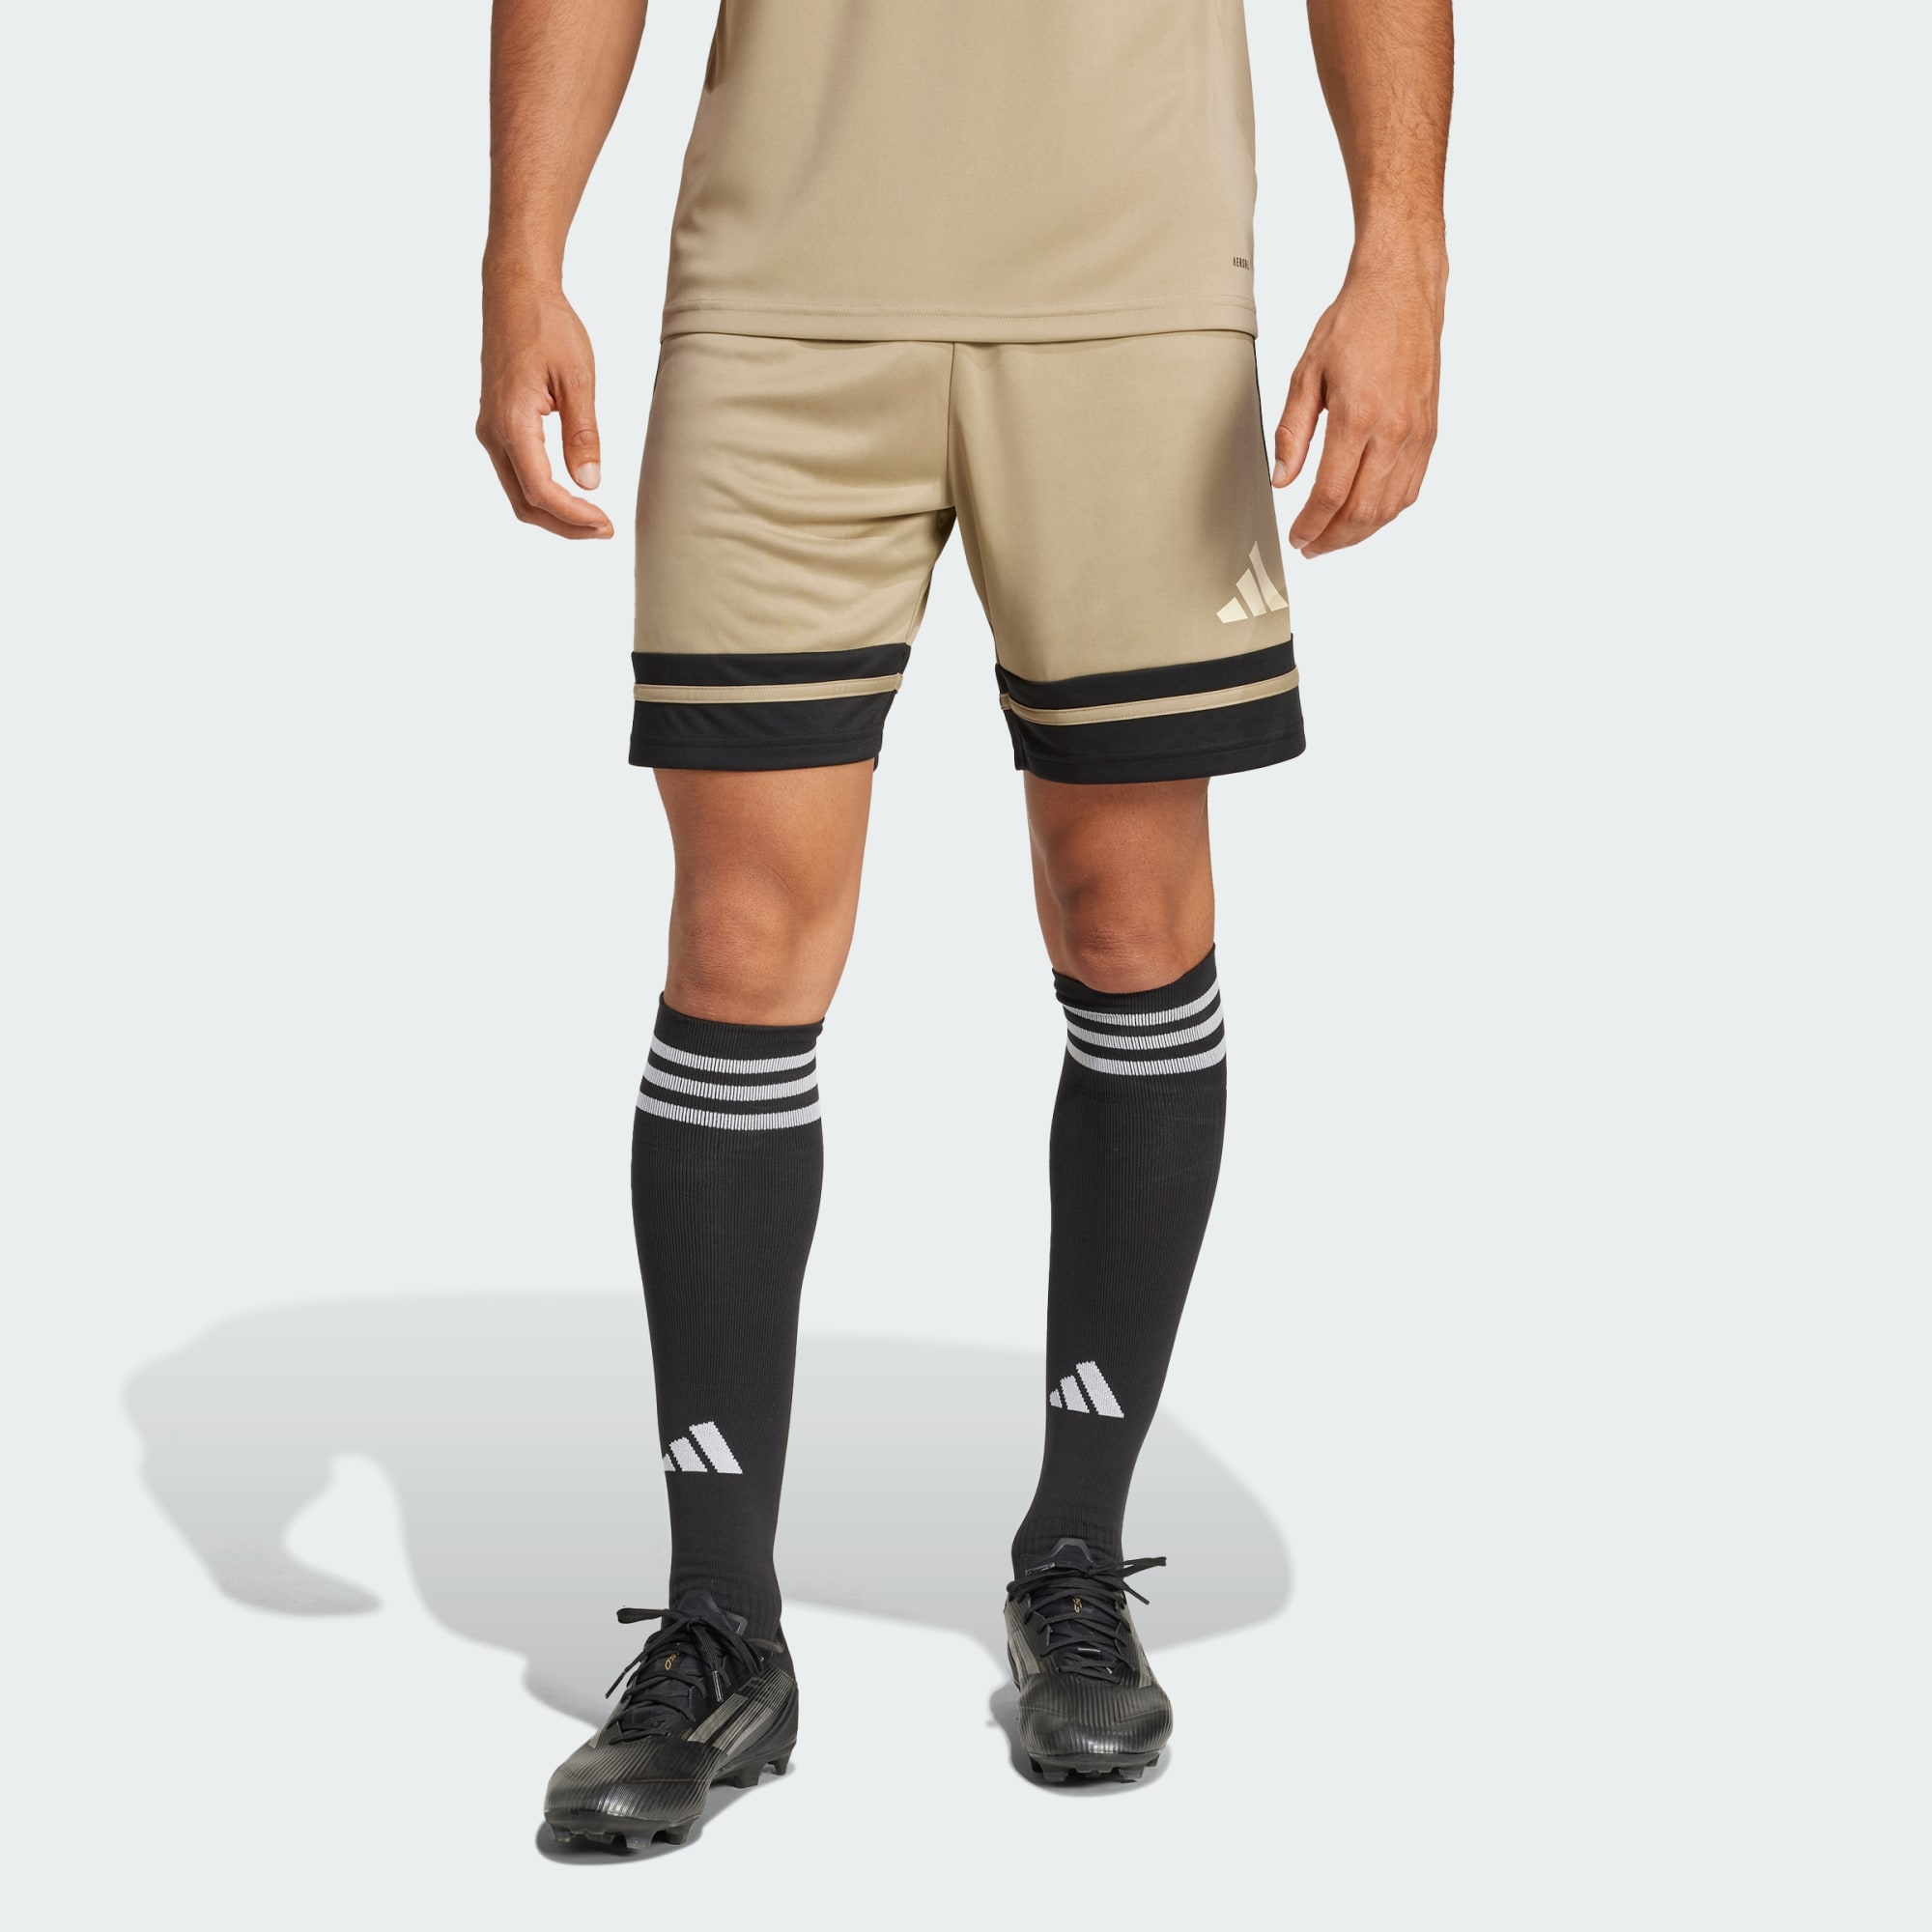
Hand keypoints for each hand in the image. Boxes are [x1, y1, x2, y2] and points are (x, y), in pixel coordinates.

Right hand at [476, 278, 612, 538]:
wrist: (514, 292)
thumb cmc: (547, 326)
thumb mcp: (578, 378)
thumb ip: (583, 433)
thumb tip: (590, 483)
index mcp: (512, 421)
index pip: (540, 490)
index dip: (573, 516)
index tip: (606, 524)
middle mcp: (492, 432)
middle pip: (524, 502)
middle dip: (564, 525)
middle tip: (604, 530)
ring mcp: (490, 429)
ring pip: (517, 492)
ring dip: (553, 513)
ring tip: (592, 519)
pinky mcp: (495, 424)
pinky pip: (515, 473)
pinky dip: (541, 494)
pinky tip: (570, 494)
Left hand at [1273, 252, 1444, 557]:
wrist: (1402, 289)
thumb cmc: (1355, 323)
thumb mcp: (1306, 374)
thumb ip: (1292, 433)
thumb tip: (1282, 480)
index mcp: (1358, 416)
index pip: (1331, 494)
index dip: (1310, 525)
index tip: (1297, 537)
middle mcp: (1393, 430)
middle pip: (1364, 511)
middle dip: (1334, 539)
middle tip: (1311, 547)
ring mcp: (1417, 433)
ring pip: (1391, 507)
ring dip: (1361, 533)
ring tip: (1334, 537)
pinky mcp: (1430, 431)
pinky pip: (1411, 488)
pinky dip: (1387, 511)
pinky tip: (1367, 515)